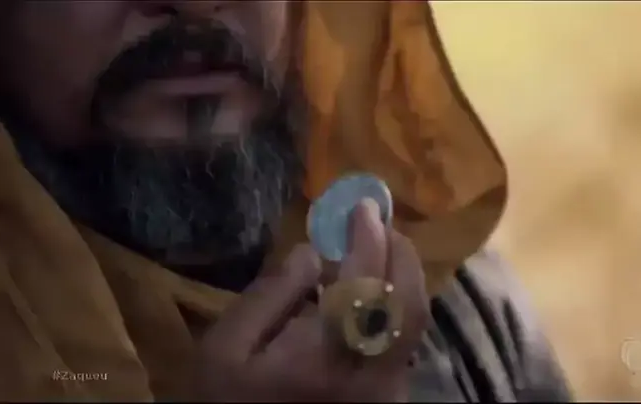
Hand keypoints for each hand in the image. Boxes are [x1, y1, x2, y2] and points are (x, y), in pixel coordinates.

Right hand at [196, 198, 428, 401]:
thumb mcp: (226, 349)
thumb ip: (269, 294)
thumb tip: (316, 253)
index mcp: (327, 356)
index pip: (366, 284)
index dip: (370, 238)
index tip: (364, 206)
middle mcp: (373, 372)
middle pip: (410, 302)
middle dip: (399, 252)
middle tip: (377, 223)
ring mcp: (389, 388)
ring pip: (415, 320)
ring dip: (400, 275)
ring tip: (373, 248)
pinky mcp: (390, 395)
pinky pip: (405, 336)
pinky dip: (395, 302)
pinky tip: (370, 289)